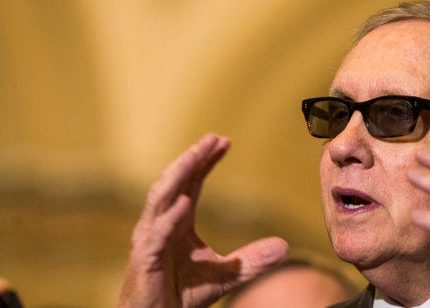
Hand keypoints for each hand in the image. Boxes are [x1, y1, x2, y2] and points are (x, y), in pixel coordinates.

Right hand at [118, 134, 288, 307]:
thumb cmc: (182, 295)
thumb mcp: (226, 275)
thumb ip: (251, 260)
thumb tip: (284, 245)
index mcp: (175, 222)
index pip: (190, 183)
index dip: (205, 161)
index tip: (225, 141)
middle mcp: (159, 224)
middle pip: (175, 182)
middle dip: (193, 158)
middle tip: (213, 138)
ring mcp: (149, 240)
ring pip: (160, 199)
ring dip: (179, 174)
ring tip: (197, 155)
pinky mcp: (144, 260)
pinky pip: (156, 234)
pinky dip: (170, 218)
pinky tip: (186, 203)